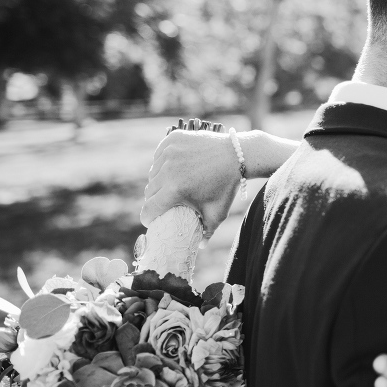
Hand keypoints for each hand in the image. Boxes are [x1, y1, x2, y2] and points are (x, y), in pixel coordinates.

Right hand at [140, 119, 239, 237]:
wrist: (237, 155)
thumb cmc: (227, 186)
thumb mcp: (218, 212)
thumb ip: (207, 232)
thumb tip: (200, 248)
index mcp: (175, 189)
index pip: (149, 209)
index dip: (148, 218)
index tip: (152, 220)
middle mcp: (168, 169)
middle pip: (149, 191)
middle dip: (155, 199)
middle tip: (165, 202)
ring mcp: (169, 152)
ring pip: (153, 173)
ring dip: (158, 180)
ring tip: (170, 185)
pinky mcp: (172, 139)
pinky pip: (159, 156)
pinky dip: (163, 162)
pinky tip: (174, 167)